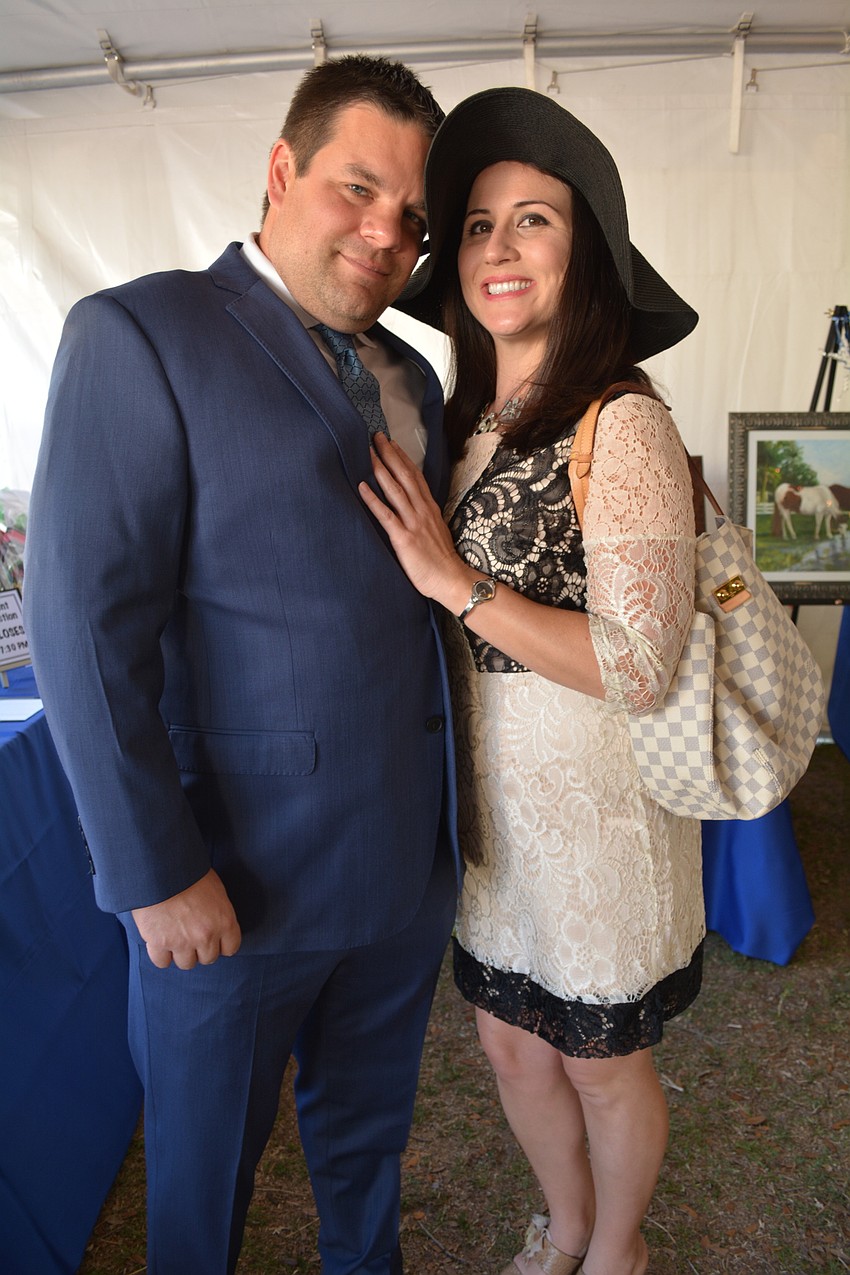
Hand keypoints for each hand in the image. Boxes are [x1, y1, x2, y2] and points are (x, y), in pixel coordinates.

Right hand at [131, 868, 241, 969]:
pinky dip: (160, 954)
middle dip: (201, 949)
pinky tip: (159, 941)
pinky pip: (162, 962)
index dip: (221, 944)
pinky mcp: (159, 943)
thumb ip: (218, 912)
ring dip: (181, 953)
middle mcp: (205, 936)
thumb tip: (216, 923)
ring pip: (186, 964)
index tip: (214, 940)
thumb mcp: (215, 889)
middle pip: (208, 958)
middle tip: (192, 936)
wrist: (161, 868)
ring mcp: (182, 942)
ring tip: (175, 938)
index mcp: (224, 921)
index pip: (230, 948)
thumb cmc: (189, 873)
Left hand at [359, 434, 470, 606]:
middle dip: (389, 455)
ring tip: (368, 453)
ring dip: (380, 470)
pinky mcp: (404, 538)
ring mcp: (413, 523)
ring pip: (395, 490)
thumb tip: (412, 508)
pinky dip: (373, 500)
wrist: (450, 579)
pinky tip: (361, 487)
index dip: (402, 458)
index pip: (415, 476)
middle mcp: (421, 510)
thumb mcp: (436, 530)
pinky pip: (386, 515)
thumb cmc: (441, 559)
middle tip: (375, 437)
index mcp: (429, 508)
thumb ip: (423, 517)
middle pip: (404, 476)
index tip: (391, 443)